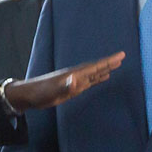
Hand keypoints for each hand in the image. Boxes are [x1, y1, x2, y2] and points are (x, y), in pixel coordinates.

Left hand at [4, 51, 124, 111]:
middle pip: (96, 68)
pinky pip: (89, 82)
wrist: (29, 95)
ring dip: (105, 70)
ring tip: (116, 65)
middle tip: (122, 57)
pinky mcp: (72, 88)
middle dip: (109, 63)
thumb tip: (76, 81)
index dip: (108, 61)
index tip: (120, 55)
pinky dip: (97, 79)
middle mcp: (76, 75)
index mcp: (75, 74)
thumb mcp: (53, 91)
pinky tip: (102, 78)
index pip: (95, 66)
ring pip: (94, 74)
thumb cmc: (40, 92)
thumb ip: (66, 86)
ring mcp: (74, 81)